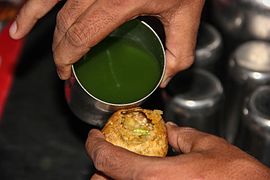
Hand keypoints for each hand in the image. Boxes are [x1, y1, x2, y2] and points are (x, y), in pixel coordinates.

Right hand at [9, 0, 204, 86]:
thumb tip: (164, 78)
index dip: (68, 57)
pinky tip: (25, 11)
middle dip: (58, 48)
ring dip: (34, 19)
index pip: (82, 35)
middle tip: (63, 66)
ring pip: (52, 1)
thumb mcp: (186, 16)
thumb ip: (179, 52)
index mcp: (121, 0)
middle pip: (66, 22)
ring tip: (19, 34)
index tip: (67, 72)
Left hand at [86, 122, 269, 179]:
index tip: (94, 136)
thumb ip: (185, 136)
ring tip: (126, 165)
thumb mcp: (209, 148)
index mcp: (156, 178)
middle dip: (103, 165)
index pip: (108, 159)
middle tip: (112, 150)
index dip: (96, 144)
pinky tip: (144, 178)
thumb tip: (172, 129)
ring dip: (113, 179)